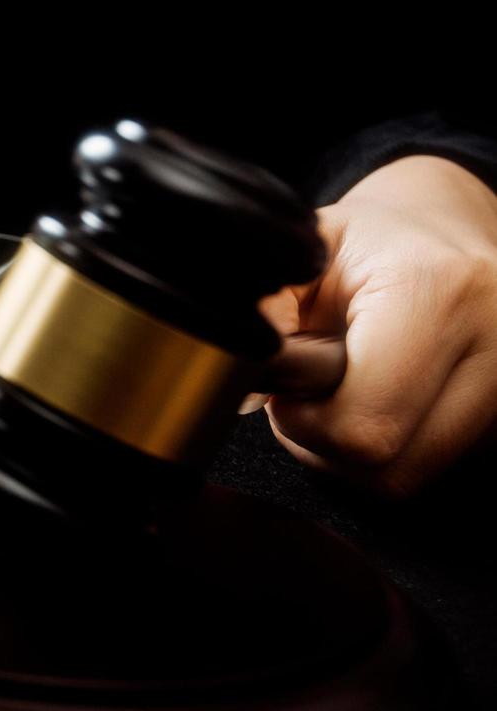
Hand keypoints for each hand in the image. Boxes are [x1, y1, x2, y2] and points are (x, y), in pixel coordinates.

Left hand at [257, 155, 496, 493]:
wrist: (450, 233)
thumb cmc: (371, 243)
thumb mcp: (304, 253)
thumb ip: (264, 310)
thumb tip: (238, 380)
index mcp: (438, 292)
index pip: (361, 425)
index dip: (302, 420)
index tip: (287, 387)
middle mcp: (495, 345)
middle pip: (385, 467)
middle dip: (325, 441)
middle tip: (310, 392)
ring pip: (406, 477)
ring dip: (355, 450)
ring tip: (344, 393)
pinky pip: (430, 468)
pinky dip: (391, 450)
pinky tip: (381, 402)